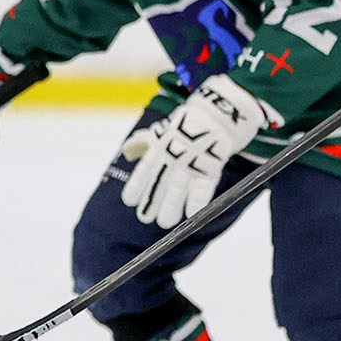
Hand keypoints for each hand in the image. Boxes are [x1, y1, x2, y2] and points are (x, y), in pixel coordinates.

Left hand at [118, 74, 268, 229]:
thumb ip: (141, 143)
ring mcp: (191, 163)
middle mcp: (173, 157)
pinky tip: (192, 215)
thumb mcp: (158, 132)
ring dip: (171, 207)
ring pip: (179, 188)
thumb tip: (126, 153)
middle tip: (144, 218)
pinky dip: (198, 200)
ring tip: (164, 223)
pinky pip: (203, 186)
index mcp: (159, 149)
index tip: (129, 201)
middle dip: (151, 201)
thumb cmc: (182, 127)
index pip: (144, 170)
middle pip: (160, 182)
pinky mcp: (210, 167)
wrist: (214, 116)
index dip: (136, 185)